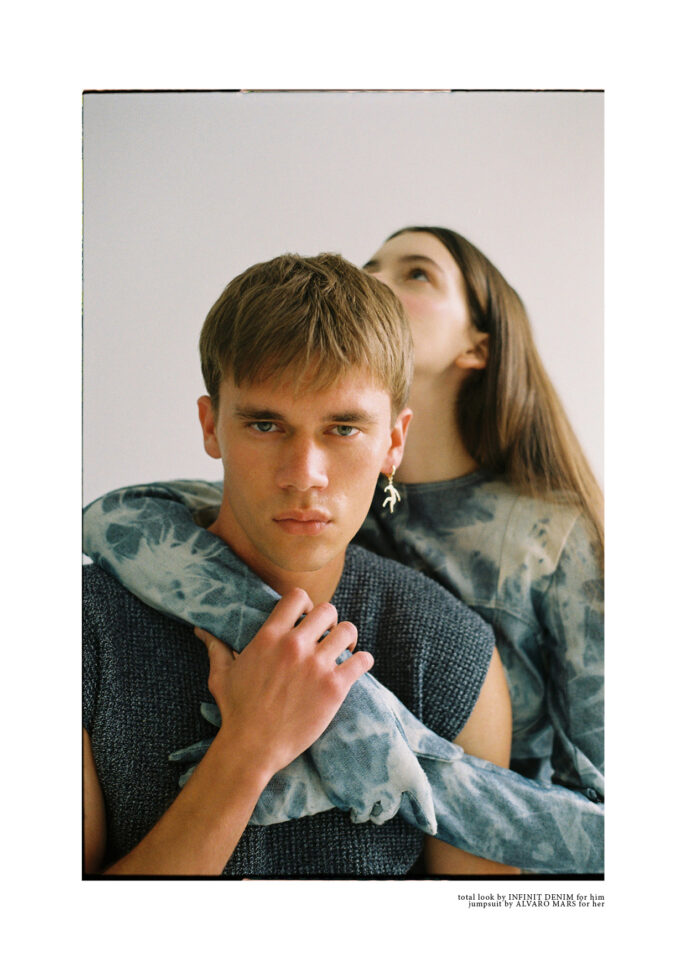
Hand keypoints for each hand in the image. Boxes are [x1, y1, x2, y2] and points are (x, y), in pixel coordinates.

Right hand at [194, 587, 373, 779]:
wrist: (253, 747)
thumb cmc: (236, 711)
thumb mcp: (221, 675)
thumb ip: (216, 648)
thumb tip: (201, 631)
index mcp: (270, 637)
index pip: (297, 597)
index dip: (305, 604)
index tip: (306, 617)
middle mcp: (295, 646)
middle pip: (327, 610)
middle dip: (328, 621)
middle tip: (327, 636)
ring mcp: (316, 666)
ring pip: (348, 630)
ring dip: (347, 639)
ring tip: (343, 650)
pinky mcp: (334, 688)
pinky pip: (362, 660)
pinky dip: (362, 660)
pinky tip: (356, 666)